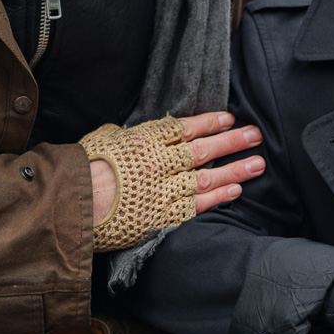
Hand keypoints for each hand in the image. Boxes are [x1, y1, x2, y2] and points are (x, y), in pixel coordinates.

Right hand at [88, 113, 261, 224]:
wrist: (75, 204)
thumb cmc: (82, 170)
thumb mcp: (101, 140)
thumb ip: (121, 135)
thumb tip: (126, 131)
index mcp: (144, 140)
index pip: (184, 128)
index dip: (209, 122)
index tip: (229, 118)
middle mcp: (160, 162)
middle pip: (203, 149)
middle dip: (232, 142)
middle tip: (256, 135)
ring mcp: (164, 189)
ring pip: (207, 176)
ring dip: (235, 169)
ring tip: (258, 163)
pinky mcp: (164, 214)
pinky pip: (198, 204)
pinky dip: (218, 196)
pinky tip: (237, 190)